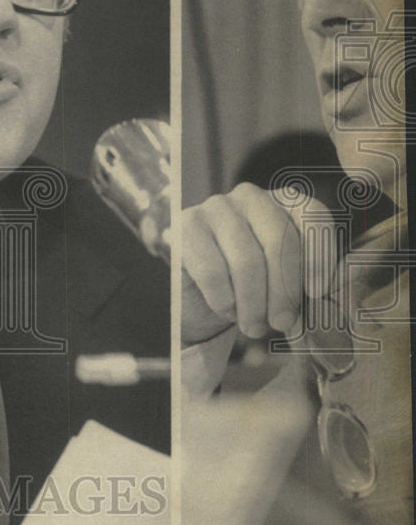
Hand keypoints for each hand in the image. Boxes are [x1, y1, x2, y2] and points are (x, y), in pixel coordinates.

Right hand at [180, 183, 334, 348]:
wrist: (199, 296)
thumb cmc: (252, 289)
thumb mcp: (288, 286)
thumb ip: (312, 288)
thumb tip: (338, 307)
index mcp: (285, 202)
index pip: (312, 215)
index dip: (319, 255)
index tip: (318, 294)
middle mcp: (251, 197)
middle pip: (279, 239)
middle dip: (285, 290)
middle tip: (283, 324)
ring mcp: (215, 208)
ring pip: (246, 259)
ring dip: (253, 303)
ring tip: (254, 327)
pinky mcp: (185, 228)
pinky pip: (212, 270)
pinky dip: (224, 299)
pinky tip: (227, 311)